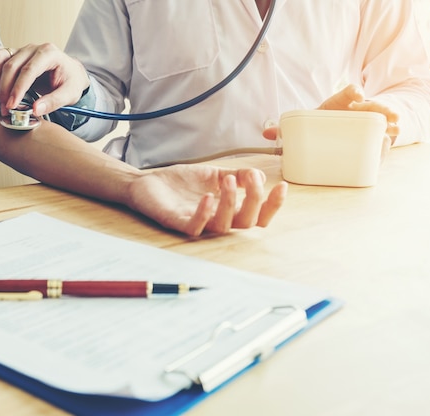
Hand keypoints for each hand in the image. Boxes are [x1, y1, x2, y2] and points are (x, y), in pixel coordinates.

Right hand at [0, 43, 89, 116]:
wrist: (70, 73)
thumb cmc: (70, 82)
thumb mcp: (69, 94)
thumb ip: (53, 102)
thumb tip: (34, 110)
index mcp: (49, 54)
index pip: (28, 70)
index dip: (18, 89)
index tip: (12, 105)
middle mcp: (33, 49)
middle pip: (11, 65)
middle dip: (5, 89)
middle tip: (6, 108)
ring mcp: (21, 50)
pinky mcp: (13, 54)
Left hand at [126, 165, 286, 236]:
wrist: (147, 183)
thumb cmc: (181, 183)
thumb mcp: (214, 174)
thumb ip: (238, 176)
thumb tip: (259, 176)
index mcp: (228, 210)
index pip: (258, 216)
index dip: (273, 205)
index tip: (281, 186)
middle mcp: (216, 220)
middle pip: (247, 223)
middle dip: (255, 200)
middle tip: (250, 179)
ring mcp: (197, 222)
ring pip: (224, 226)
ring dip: (231, 203)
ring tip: (229, 181)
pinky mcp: (177, 223)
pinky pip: (195, 227)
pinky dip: (204, 214)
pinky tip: (207, 197)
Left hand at [262, 84, 399, 143]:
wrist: (329, 128)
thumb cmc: (316, 125)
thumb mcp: (302, 125)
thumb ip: (285, 130)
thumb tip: (266, 133)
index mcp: (335, 105)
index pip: (345, 94)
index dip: (352, 92)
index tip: (358, 95)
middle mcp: (352, 109)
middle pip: (367, 105)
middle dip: (378, 107)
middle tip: (389, 113)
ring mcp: (362, 119)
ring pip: (377, 115)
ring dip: (388, 118)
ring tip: (396, 124)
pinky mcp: (368, 130)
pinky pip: (380, 129)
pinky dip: (388, 131)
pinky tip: (394, 134)